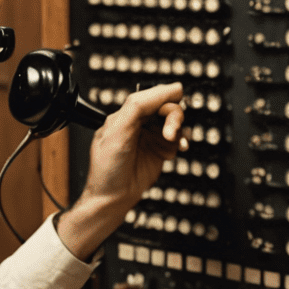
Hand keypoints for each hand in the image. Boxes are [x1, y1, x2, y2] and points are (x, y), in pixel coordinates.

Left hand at [56, 81, 184, 259]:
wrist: (113, 198)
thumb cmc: (107, 169)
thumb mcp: (117, 132)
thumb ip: (137, 107)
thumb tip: (163, 90)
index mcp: (124, 115)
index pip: (149, 97)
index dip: (164, 94)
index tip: (178, 93)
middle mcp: (139, 124)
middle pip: (165, 108)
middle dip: (172, 117)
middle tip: (170, 133)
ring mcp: (150, 138)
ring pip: (174, 123)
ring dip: (178, 130)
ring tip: (174, 142)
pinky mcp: (160, 150)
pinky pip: (177, 139)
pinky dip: (181, 141)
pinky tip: (178, 148)